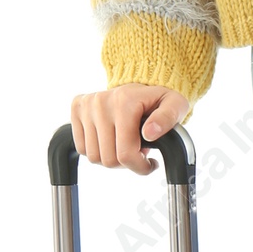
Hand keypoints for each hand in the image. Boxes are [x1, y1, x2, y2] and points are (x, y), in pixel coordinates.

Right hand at [71, 82, 189, 174]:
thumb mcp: (175, 104)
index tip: (150, 164)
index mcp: (125, 102)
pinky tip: (111, 140)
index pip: (125, 153)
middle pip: (108, 159)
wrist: (139, 84)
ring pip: (93, 157)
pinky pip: (82, 148)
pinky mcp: (77, 108)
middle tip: (138, 151)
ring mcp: (86, 105)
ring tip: (125, 144)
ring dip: (111, 157)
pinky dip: (97, 150)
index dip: (140, 167)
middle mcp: (101, 102)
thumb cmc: (158, 99)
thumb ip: (168, 118)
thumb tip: (150, 133)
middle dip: (127, 163)